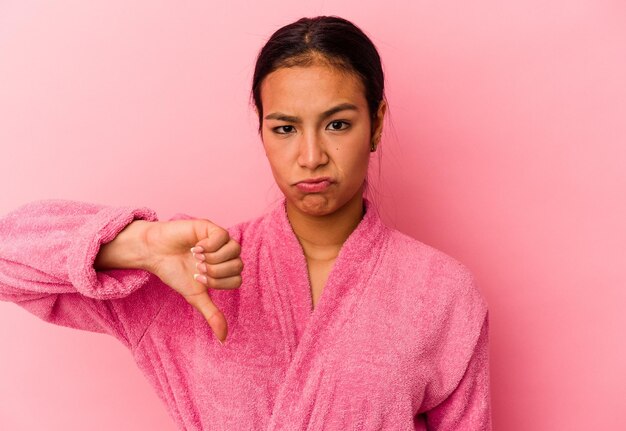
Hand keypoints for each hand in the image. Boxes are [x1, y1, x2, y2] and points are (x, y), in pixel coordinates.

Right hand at [143, 219, 241, 342]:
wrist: (155, 254)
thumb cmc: (176, 273)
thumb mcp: (195, 296)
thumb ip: (212, 314)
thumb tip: (224, 339)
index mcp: (225, 269)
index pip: (237, 280)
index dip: (217, 283)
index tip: (198, 279)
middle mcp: (225, 253)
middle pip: (238, 266)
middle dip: (214, 272)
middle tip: (196, 268)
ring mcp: (220, 239)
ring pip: (235, 250)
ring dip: (212, 259)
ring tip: (196, 257)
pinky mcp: (210, 227)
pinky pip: (223, 236)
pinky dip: (209, 246)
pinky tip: (195, 247)